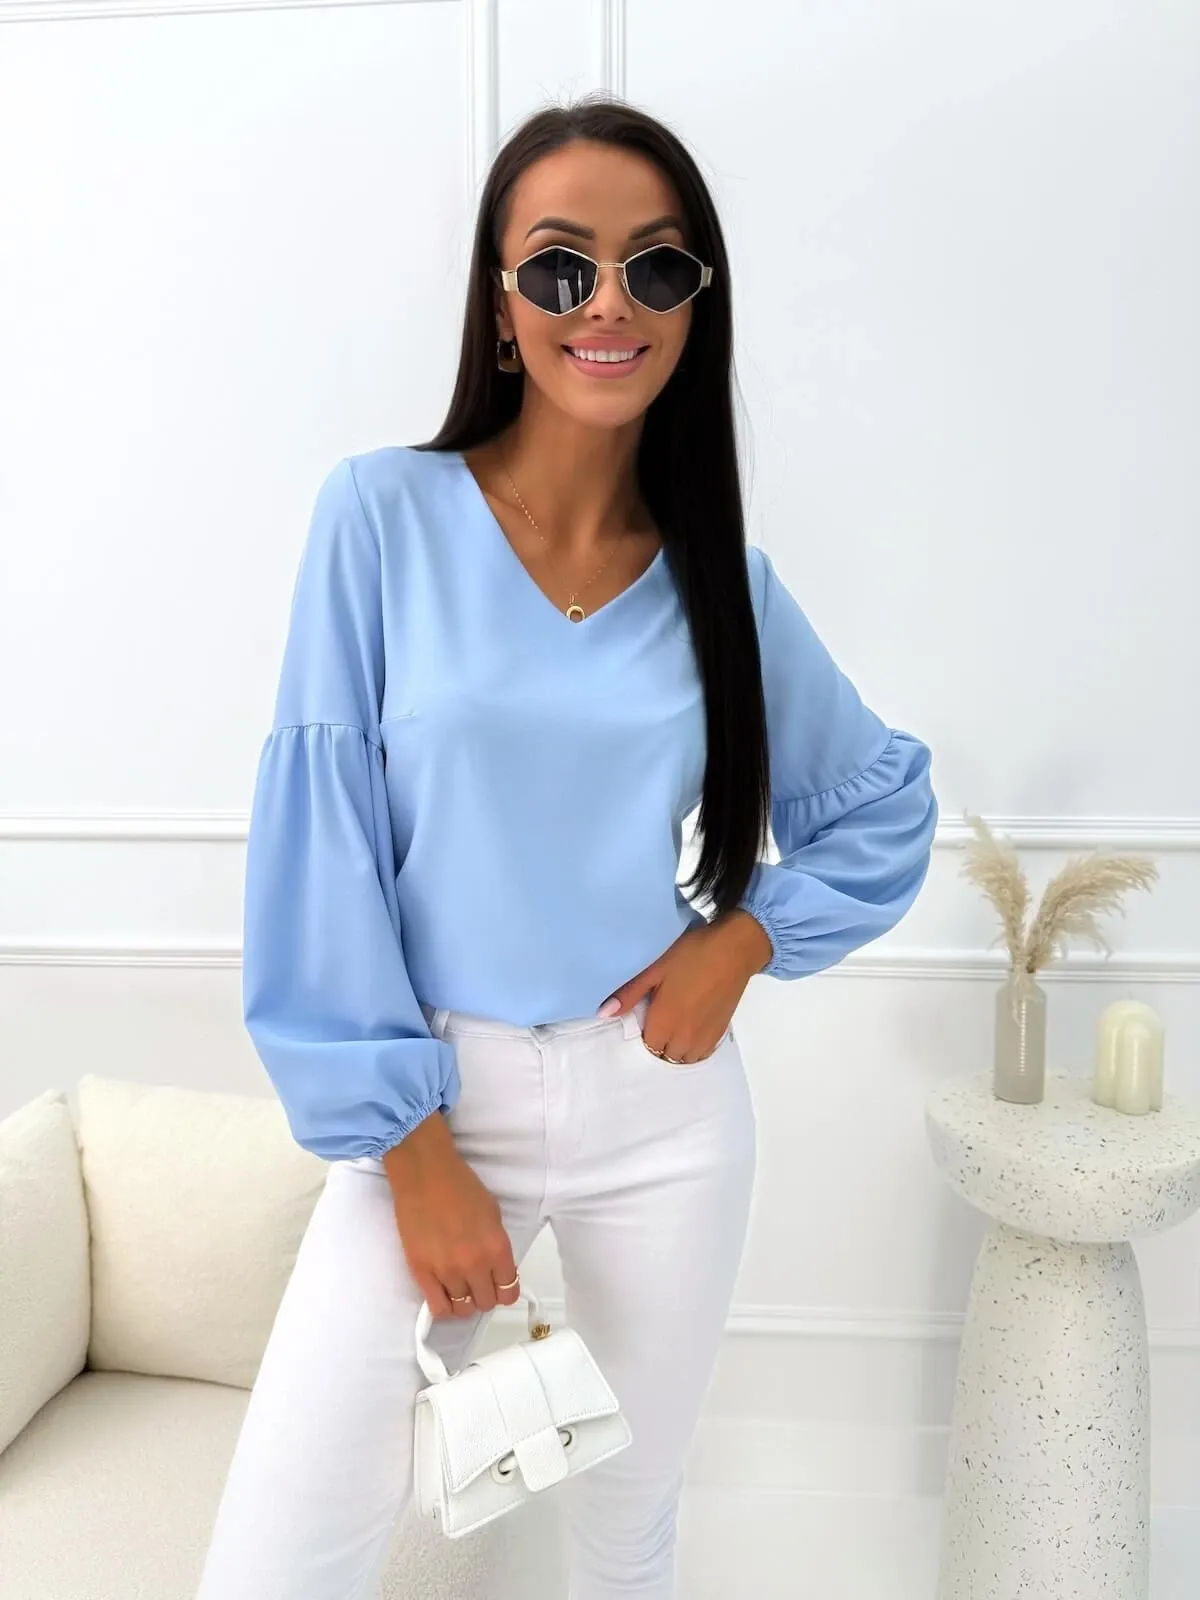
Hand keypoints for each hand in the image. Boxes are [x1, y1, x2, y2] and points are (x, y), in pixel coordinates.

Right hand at [382, 1112, 521, 1319]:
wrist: (425, 1173)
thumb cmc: (461, 1185)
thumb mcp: (493, 1214)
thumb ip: (496, 1245)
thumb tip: (497, 1268)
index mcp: (497, 1248)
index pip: (508, 1291)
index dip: (504, 1290)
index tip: (498, 1283)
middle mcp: (475, 1264)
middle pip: (486, 1302)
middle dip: (484, 1295)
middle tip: (477, 1282)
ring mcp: (447, 1271)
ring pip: (462, 1309)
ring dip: (464, 1300)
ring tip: (459, 1286)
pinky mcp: (421, 1272)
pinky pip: (438, 1308)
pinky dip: (444, 1307)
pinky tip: (444, 1294)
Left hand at [596, 910, 772, 1062]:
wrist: (734, 950)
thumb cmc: (692, 955)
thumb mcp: (655, 969)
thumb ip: (629, 994)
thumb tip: (603, 1013)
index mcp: (664, 1022)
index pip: (646, 1047)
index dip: (642, 1034)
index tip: (644, 1017)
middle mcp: (684, 1037)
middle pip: (664, 1056)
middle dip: (658, 1043)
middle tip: (657, 1019)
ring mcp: (704, 1037)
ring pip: (683, 1058)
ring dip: (675, 1049)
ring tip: (673, 1027)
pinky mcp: (720, 1032)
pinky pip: (702, 1054)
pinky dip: (693, 1049)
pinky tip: (691, 1031)